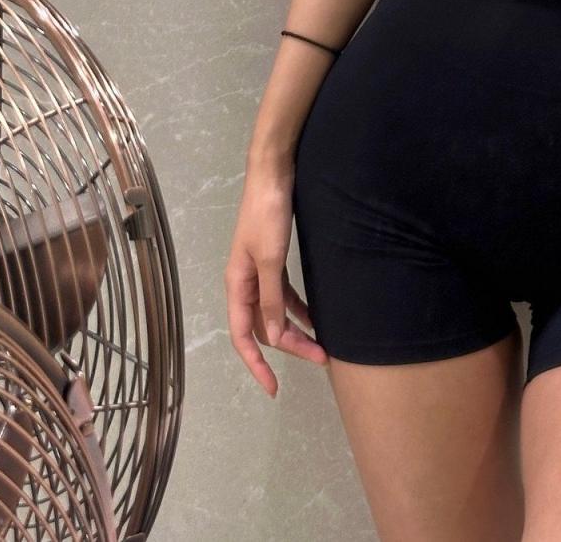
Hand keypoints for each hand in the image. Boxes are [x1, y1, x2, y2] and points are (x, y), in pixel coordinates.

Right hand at [224, 167, 328, 398]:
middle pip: (263, 327)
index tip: (274, 389)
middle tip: (322, 358)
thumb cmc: (267, 213)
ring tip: (323, 344)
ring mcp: (259, 270)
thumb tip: (271, 337)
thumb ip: (269, 299)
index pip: (243, 336)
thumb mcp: (270, 259)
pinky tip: (316, 316)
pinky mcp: (273, 259)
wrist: (273, 172)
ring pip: (275, 312)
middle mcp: (244, 282)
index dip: (256, 365)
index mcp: (237, 284)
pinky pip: (283, 294)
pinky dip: (298, 308)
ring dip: (296, 329)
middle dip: (290, 346)